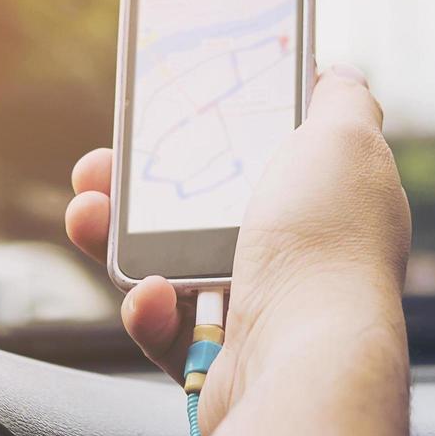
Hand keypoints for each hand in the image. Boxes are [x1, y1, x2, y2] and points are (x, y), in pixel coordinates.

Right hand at [65, 64, 410, 433]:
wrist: (306, 361)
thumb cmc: (326, 245)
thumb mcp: (346, 139)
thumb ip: (343, 99)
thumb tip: (340, 74)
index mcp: (326, 199)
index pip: (261, 155)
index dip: (209, 131)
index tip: (162, 112)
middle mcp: (298, 254)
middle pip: (201, 208)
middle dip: (139, 184)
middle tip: (98, 168)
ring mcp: (260, 310)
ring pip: (170, 266)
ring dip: (119, 240)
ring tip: (87, 216)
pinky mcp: (223, 361)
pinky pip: (169, 328)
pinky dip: (151, 310)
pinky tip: (151, 295)